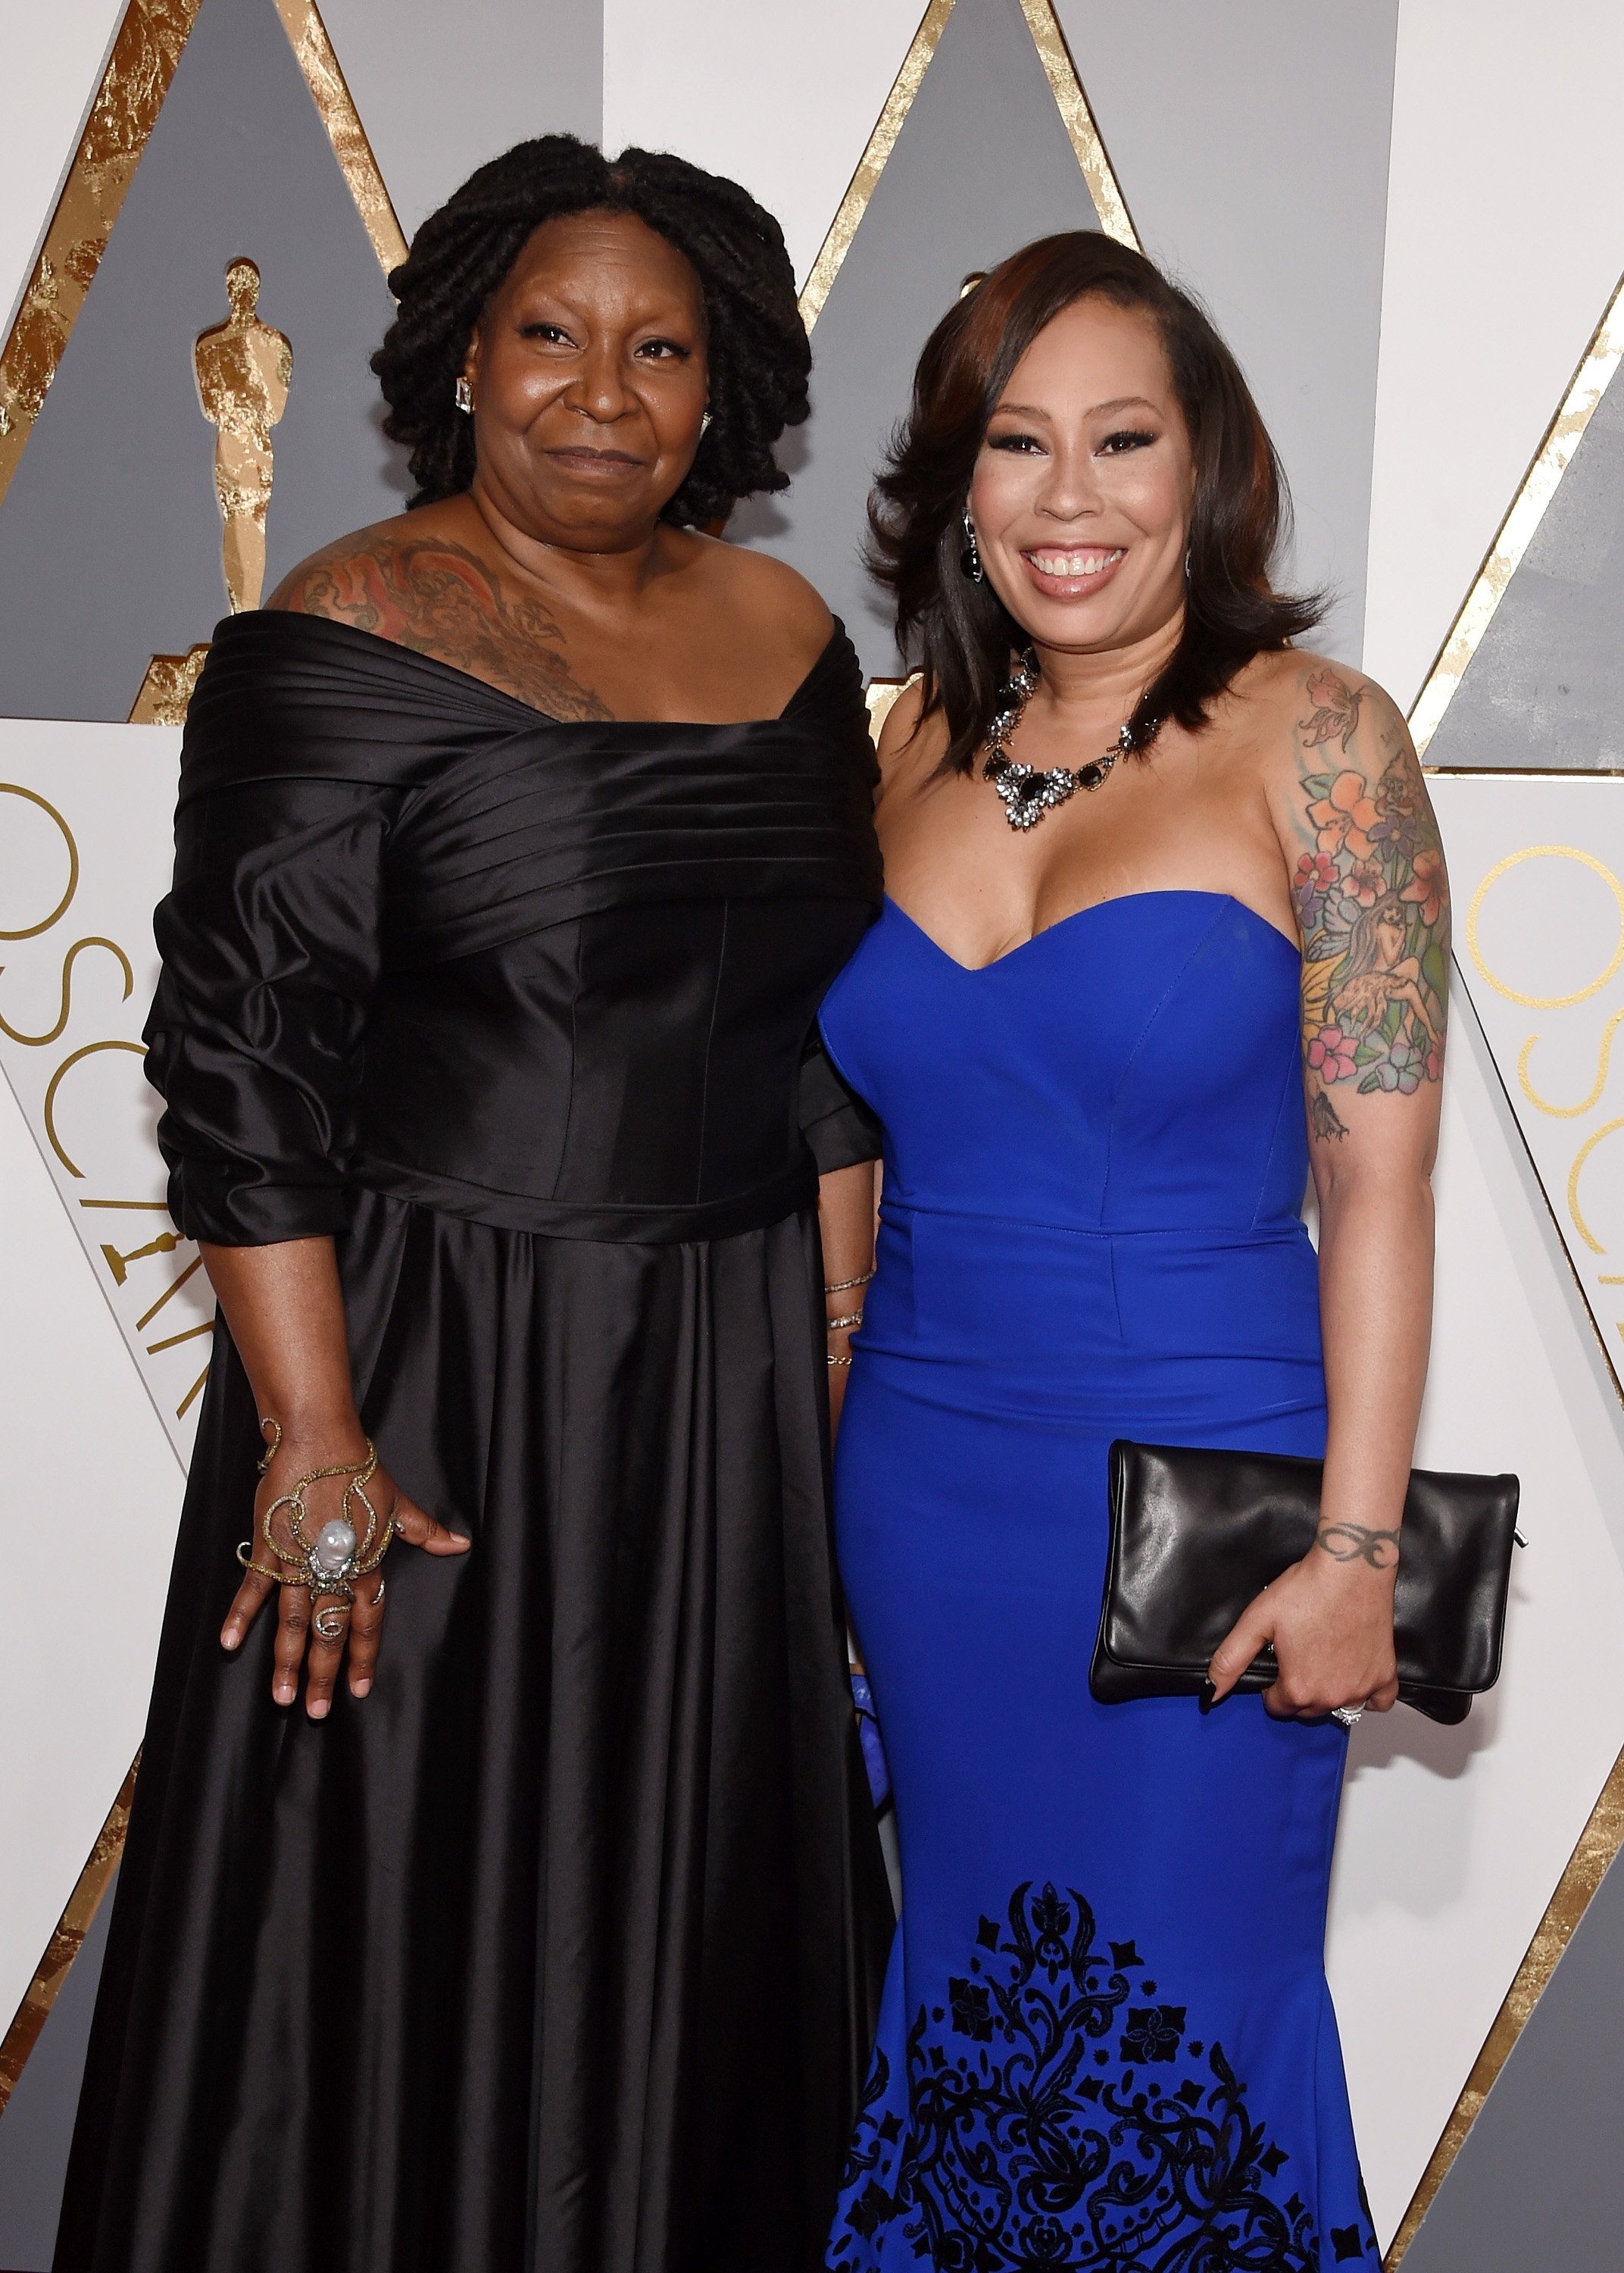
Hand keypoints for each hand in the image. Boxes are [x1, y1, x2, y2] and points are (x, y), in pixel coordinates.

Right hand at [220, 1423, 469, 1718]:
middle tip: (315, 1711)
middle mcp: (333, 1570)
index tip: (358, 1690)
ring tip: (281, 1697)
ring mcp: (299, 1563)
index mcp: (366, 1564)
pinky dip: (240, 1616)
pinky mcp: (270, 1548)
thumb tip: (460, 1544)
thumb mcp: (398, 1503)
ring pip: (292, 1622)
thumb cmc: (359, 1469)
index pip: (366, 1621)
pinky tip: (229, 1643)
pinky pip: (254, 1589)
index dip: (362, 1656)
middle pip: (328, 1632)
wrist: (320, 1442)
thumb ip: (424, 1531)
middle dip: (323, 1674)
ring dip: (286, 1660)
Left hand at [1207, 1527, 1399, 1720]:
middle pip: (1307, 1709)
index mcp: (1299, 1688)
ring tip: (1323, 1655)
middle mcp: (1333, 1696)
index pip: (1278, 1706)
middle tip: (1300, 1654)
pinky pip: (1377, 1702)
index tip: (1278, 1661)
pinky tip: (1354, 1671)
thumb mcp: (1257, 1621)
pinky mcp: (1385, 1675)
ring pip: (1340, 1705)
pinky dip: (1367, 1693)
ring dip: (1329, 1690)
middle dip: (1299, 1689)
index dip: (1273, 1684)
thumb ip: (1231, 1660)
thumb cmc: (1307, 1590)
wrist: (1350, 1568)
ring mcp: (1362, 1688)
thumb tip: (1211, 1692)